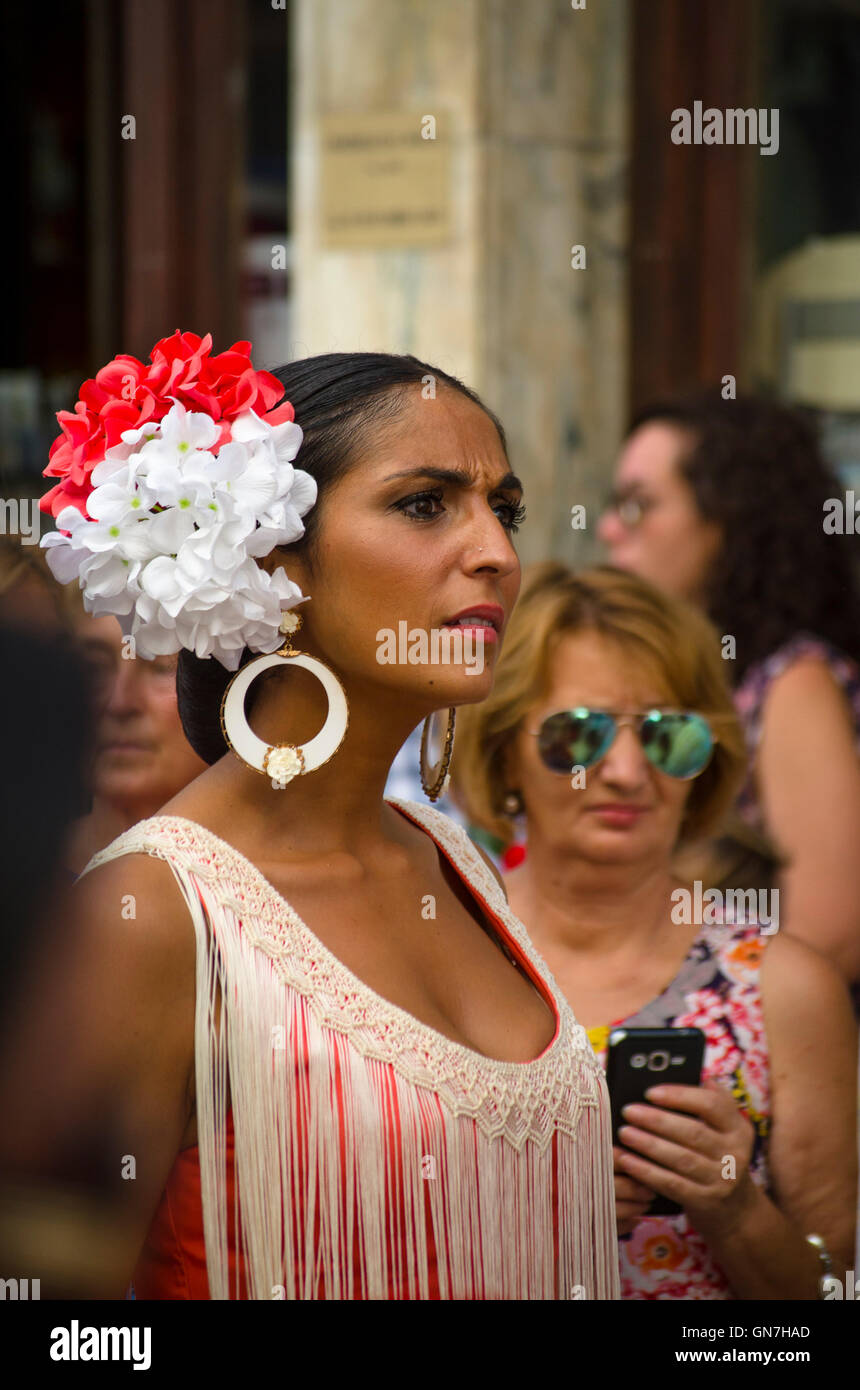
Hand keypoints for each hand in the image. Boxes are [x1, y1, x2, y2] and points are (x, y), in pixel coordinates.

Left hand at [614, 1079, 756, 1232]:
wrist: (736, 1209)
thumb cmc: (717, 1156)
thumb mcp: (725, 1129)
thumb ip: (712, 1101)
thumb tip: (697, 1072)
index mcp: (738, 1128)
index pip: (713, 1105)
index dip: (680, 1096)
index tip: (650, 1092)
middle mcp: (735, 1153)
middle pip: (693, 1132)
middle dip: (657, 1120)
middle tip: (628, 1111)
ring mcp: (721, 1180)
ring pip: (681, 1159)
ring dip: (648, 1144)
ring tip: (624, 1132)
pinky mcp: (705, 1201)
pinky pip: (672, 1184)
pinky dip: (646, 1171)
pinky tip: (626, 1160)